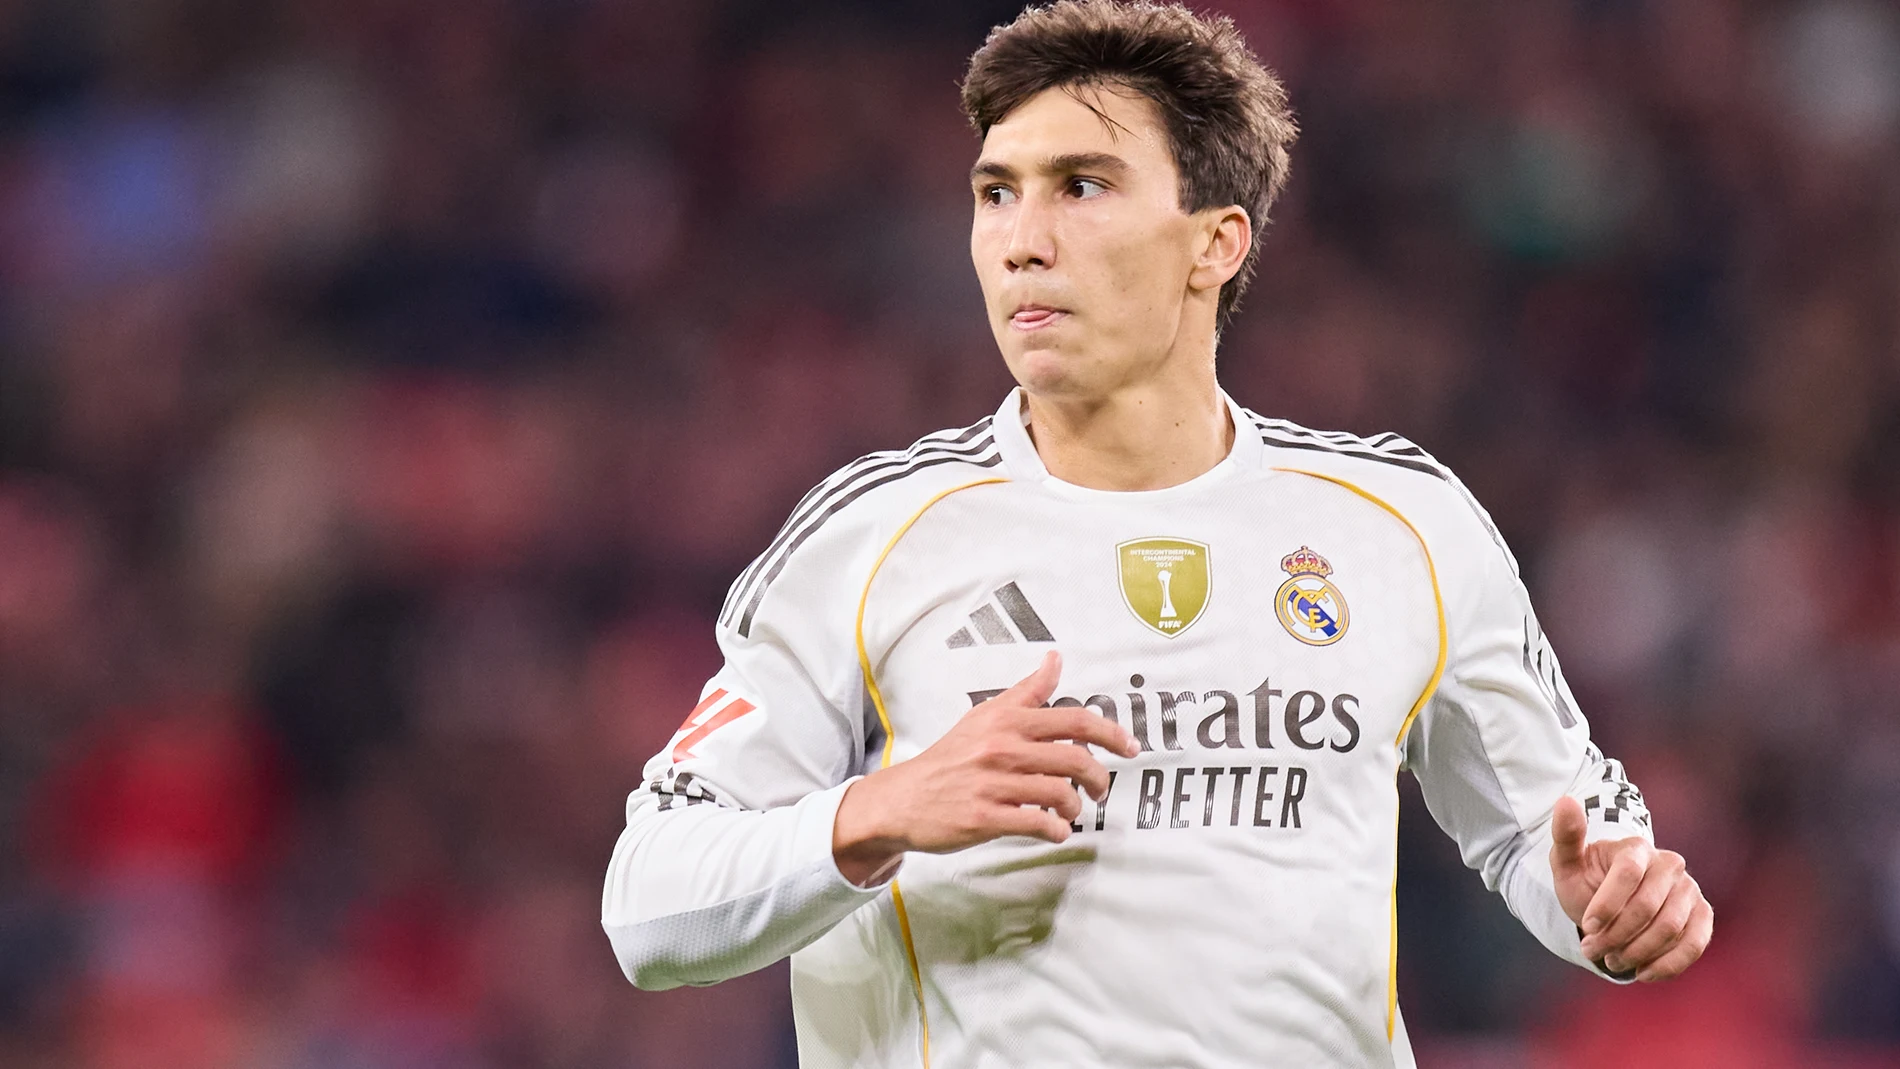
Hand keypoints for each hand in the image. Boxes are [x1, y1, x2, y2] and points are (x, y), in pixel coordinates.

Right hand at [832, 651, 1138, 885]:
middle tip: (1099, 789)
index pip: (1073, 719)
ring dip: (1075, 807)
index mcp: (1006, 720)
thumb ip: (1026, 692)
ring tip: (1070, 811)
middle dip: (1098, 778)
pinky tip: (1054, 830)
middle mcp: (1001, 747)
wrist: (903, 798)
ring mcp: (993, 784)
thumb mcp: (985, 716)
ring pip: (1060, 793)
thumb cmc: (951, 757)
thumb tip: (1056, 659)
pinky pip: (1037, 824)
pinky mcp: (984, 817)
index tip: (1130, 747)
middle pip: (1074, 758)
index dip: (1111, 733)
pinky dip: (1055, 830)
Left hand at [1550, 795, 1712, 981]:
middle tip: (1592, 949)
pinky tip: (1643, 972)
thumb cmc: (1585, 882)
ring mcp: (1690, 890)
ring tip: (1611, 959)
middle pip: (1648, 907)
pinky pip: (1695, 944)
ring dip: (1637, 952)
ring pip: (1670, 929)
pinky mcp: (1703, 915)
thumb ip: (1566, 835)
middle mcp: (1670, 864)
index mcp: (1637, 847)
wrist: (1608, 906)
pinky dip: (1669, 964)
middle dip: (1616, 934)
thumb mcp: (1567, 863)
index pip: (1628, 874)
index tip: (1586, 926)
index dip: (1607, 904)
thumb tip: (1565, 801)